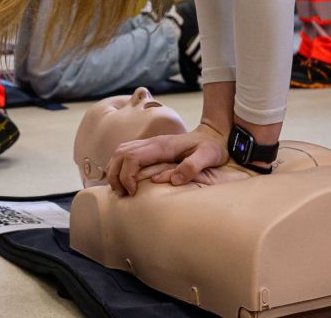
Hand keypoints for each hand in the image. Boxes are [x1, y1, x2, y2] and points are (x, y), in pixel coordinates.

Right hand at [107, 123, 227, 195]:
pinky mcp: (150, 148)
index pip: (132, 156)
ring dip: (115, 170)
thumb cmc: (212, 147)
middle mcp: (152, 142)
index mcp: (162, 146)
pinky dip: (119, 166)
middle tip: (122, 194)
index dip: (127, 175)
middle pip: (121, 153)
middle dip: (115, 175)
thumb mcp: (209, 156)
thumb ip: (192, 166)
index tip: (133, 192)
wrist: (215, 136)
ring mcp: (150, 144)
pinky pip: (127, 153)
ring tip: (121, 190)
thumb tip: (172, 180)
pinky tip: (124, 180)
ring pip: (120, 152)